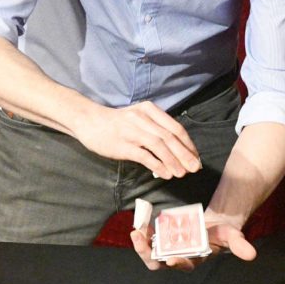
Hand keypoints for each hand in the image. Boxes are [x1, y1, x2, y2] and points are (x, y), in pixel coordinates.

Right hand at [76, 102, 200, 178]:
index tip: (195, 157)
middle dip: (185, 154)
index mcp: (150, 110)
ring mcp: (132, 131)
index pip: (175, 128)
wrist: (89, 120)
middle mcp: (143, 118)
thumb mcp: (139, 117)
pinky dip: (158, 165)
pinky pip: (145, 156)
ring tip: (182, 173)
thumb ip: (155, 129)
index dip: (188, 144)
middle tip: (195, 168)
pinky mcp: (123, 145)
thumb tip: (176, 149)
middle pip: (170, 137)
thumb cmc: (117, 122)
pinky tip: (166, 174)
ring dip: (174, 161)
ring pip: (160, 146)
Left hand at [129, 213, 256, 271]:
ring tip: (136, 231)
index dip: (177, 263)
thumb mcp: (232, 235)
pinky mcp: (162, 238)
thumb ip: (239, 245)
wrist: (213, 225)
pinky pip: (148, 239)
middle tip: (139, 241)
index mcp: (195, 259)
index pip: (184, 265)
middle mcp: (178, 257)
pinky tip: (140, 223)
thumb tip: (252, 255)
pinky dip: (143, 233)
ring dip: (141, 244)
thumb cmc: (223, 233)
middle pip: (158, 263)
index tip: (171, 259)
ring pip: (150, 253)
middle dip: (147, 254)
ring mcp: (168, 248)